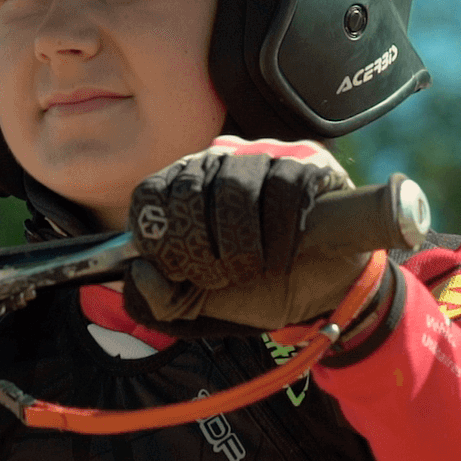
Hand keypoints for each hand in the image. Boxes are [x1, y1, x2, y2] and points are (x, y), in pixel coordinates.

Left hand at [125, 137, 369, 334]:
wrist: (322, 295)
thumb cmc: (255, 291)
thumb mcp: (199, 304)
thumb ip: (159, 298)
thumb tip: (137, 270)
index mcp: (183, 189)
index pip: (150, 194)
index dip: (160, 238)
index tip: (180, 270)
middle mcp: (218, 161)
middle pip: (190, 189)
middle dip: (202, 248)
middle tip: (223, 277)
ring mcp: (264, 156)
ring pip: (235, 186)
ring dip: (242, 243)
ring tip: (255, 269)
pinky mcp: (309, 163)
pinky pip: (284, 185)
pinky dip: (281, 232)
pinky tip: (285, 254)